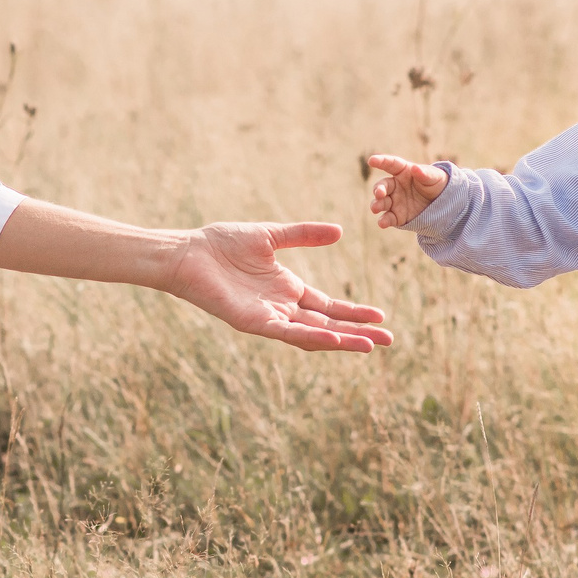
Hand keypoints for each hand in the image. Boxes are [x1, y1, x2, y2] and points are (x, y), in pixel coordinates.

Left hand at [156, 221, 392, 352]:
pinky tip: (334, 339)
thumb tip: (339, 231)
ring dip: (341, 341)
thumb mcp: (271, 235)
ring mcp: (268, 317)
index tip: (381, 316)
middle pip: (327, 324)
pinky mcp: (252, 322)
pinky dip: (311, 337)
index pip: (328, 306)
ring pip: (312, 334)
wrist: (188, 252)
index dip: (354, 312)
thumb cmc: (221, 243)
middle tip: (389, 341)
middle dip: (357, 333)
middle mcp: (281, 307)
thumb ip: (303, 234)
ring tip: (369, 346)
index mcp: (287, 288)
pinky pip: (286, 332)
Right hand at [365, 154, 448, 228]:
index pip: (390, 164)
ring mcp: (395, 201)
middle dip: (378, 189)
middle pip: (382, 186)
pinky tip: (382, 223)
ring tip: (375, 208)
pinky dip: (384, 221)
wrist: (444, 204)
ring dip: (376, 204)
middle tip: (379, 193)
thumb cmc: (436, 184)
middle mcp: (395, 186)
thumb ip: (424, 173)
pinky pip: (388, 218)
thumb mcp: (434, 177)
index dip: (381, 161)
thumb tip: (415, 168)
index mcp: (403, 172)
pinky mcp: (397, 216)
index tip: (371, 161)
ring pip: (381, 202)